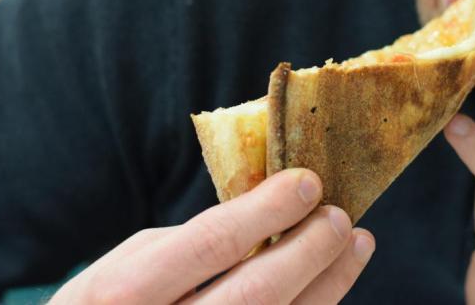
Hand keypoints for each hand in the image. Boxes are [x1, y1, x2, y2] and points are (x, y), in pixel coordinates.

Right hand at [49, 169, 374, 304]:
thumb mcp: (120, 268)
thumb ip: (185, 243)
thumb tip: (262, 215)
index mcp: (124, 295)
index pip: (213, 243)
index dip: (268, 209)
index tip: (308, 182)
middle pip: (258, 293)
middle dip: (309, 249)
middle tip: (339, 218)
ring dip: (328, 285)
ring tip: (354, 247)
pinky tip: (325, 290)